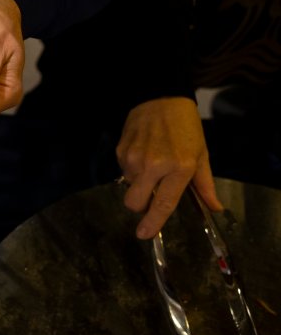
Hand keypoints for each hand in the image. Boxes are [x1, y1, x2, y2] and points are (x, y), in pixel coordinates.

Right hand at [118, 97, 218, 238]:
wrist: (161, 99)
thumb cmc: (186, 128)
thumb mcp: (201, 155)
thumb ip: (204, 185)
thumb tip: (214, 208)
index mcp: (179, 168)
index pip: (163, 202)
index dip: (153, 222)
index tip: (144, 235)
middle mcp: (153, 165)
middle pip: (134, 201)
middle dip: (140, 206)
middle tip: (151, 196)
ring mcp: (134, 158)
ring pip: (129, 186)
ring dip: (138, 184)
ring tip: (151, 166)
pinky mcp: (121, 150)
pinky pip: (123, 171)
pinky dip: (132, 170)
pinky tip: (143, 154)